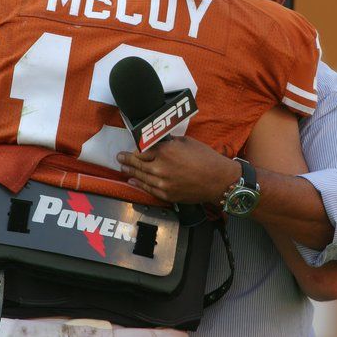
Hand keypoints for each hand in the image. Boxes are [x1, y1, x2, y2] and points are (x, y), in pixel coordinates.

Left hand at [117, 136, 240, 204]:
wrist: (217, 180)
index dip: (134, 150)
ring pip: (141, 177)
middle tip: (119, 158)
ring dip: (130, 172)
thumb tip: (158, 142)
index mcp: (165, 151)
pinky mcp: (167, 194)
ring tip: (123, 168)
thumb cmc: (205, 158)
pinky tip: (133, 181)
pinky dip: (139, 184)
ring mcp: (162, 183)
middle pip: (138, 164)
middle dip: (127, 161)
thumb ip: (169, 142)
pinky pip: (148, 189)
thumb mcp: (186, 142)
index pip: (142, 151)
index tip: (129, 149)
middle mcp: (160, 168)